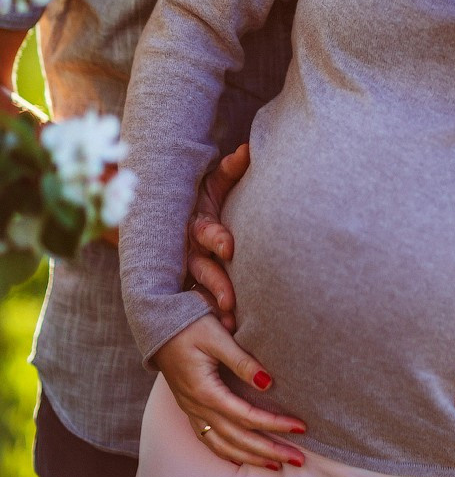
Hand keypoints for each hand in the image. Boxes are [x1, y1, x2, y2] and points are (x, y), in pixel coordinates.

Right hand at [154, 314, 306, 469]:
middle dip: (269, 451)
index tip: (300, 427)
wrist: (156, 324)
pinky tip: (241, 458)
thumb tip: (268, 382)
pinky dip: (227, 453)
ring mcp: (191, 410)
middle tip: (298, 458)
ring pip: (223, 445)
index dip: (274, 424)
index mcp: (205, 391)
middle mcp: (197, 407)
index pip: (246, 417)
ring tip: (277, 464)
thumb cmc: (188, 325)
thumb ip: (241, 360)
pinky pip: (209, 440)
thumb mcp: (217, 336)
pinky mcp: (190, 408)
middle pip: (237, 439)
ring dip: (251, 457)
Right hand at [185, 144, 249, 333]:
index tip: (230, 247)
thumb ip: (231, 168)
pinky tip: (227, 328)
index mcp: (197, 222)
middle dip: (215, 281)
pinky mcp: (193, 287)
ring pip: (198, 289)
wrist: (185, 215)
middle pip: (200, 266)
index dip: (216, 238)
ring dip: (213, 304)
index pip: (205, 231)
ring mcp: (190, 269)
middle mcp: (190, 248)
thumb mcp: (217, 182)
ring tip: (228, 320)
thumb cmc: (209, 197)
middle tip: (229, 299)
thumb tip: (247, 148)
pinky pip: (200, 304)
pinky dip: (211, 316)